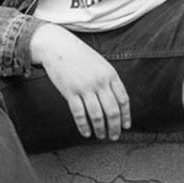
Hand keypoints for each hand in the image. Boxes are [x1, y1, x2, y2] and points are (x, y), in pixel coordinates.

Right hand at [30, 24, 130, 140]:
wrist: (57, 46)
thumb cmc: (79, 55)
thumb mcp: (100, 63)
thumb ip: (109, 80)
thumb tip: (117, 102)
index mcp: (110, 74)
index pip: (123, 99)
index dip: (126, 115)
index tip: (126, 126)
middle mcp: (99, 82)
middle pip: (112, 111)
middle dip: (115, 127)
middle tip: (114, 136)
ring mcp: (84, 87)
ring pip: (97, 115)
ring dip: (100, 129)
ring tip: (101, 136)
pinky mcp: (70, 91)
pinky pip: (79, 114)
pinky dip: (84, 126)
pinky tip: (86, 133)